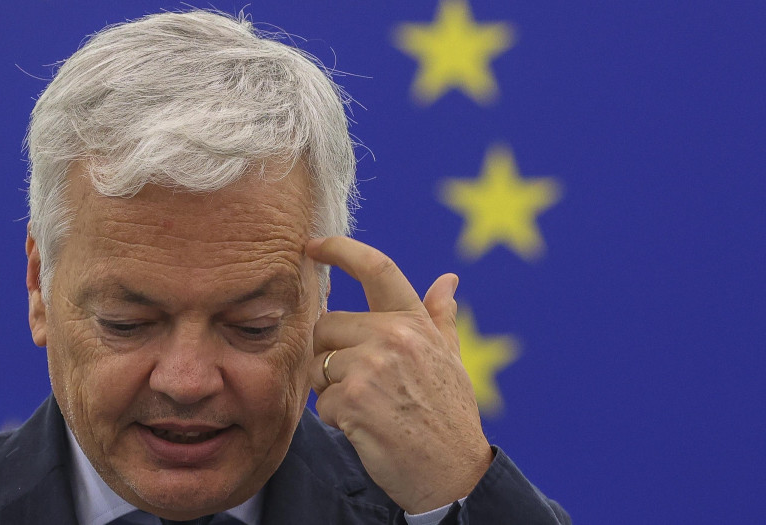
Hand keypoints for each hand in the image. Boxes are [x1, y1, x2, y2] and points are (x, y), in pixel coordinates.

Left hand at [306, 236, 491, 512]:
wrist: (452, 473)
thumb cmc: (448, 416)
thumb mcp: (451, 361)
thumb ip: (440, 318)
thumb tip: (447, 280)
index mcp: (415, 323)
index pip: (376, 268)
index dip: (340, 249)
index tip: (313, 244)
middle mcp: (394, 336)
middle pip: (326, 325)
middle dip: (331, 355)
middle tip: (362, 387)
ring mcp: (371, 366)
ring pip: (317, 364)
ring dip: (331, 390)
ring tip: (368, 409)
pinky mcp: (351, 399)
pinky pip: (319, 401)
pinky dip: (335, 419)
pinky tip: (365, 428)